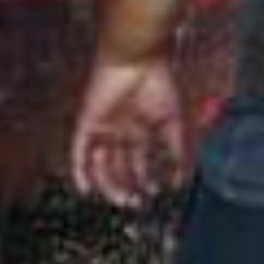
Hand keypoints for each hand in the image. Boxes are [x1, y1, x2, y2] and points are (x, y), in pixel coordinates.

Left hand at [71, 56, 185, 207]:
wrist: (137, 59)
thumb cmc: (158, 82)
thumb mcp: (173, 120)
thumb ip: (177, 148)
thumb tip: (184, 175)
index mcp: (139, 128)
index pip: (140, 161)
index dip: (147, 178)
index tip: (156, 194)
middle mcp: (119, 132)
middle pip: (119, 167)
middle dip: (128, 186)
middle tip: (137, 203)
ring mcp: (102, 128)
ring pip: (101, 164)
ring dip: (109, 184)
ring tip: (123, 200)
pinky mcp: (86, 123)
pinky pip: (79, 153)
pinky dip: (81, 172)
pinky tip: (87, 190)